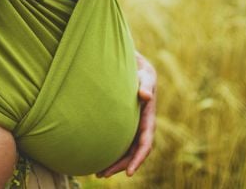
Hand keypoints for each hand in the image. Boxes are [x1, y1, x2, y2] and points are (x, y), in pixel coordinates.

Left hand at [97, 51, 156, 177]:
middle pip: (133, 153)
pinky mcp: (124, 126)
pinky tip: (97, 159)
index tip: (129, 173)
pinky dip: (110, 153)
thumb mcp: (145, 76)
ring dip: (114, 163)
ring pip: (125, 151)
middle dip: (120, 166)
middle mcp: (141, 128)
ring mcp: (133, 128)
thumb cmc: (140, 73)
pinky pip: (119, 144)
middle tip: (102, 174)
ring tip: (98, 173)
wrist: (135, 70)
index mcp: (148, 119)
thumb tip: (146, 95)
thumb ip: (145, 85)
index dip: (138, 159)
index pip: (145, 144)